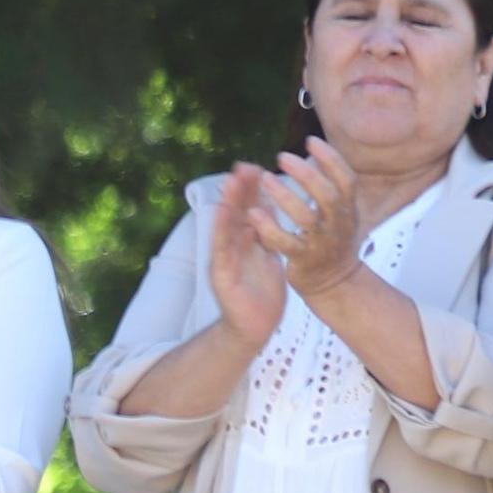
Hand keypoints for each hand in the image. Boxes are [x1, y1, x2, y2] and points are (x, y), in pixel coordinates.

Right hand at [206, 167, 291, 347]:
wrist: (254, 328)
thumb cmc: (262, 293)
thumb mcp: (267, 258)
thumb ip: (266, 234)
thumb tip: (269, 208)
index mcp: (248, 243)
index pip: (250, 211)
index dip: (252, 190)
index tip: (256, 166)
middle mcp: (234, 248)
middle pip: (237, 214)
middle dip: (240, 190)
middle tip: (242, 165)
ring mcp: (226, 260)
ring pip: (226, 228)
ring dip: (227, 204)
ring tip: (230, 182)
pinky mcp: (222, 275)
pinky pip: (223, 250)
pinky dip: (222, 230)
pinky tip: (224, 213)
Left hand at [246, 139, 370, 299]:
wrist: (335, 281)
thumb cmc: (333, 239)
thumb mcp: (341, 212)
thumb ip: (331, 186)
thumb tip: (315, 153)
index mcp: (349, 210)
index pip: (347, 180)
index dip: (331, 159)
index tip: (310, 141)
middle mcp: (338, 225)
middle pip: (328, 196)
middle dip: (306, 174)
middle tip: (282, 157)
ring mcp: (321, 243)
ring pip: (305, 218)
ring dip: (284, 196)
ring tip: (265, 180)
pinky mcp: (302, 259)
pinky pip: (285, 242)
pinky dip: (269, 227)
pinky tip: (254, 212)